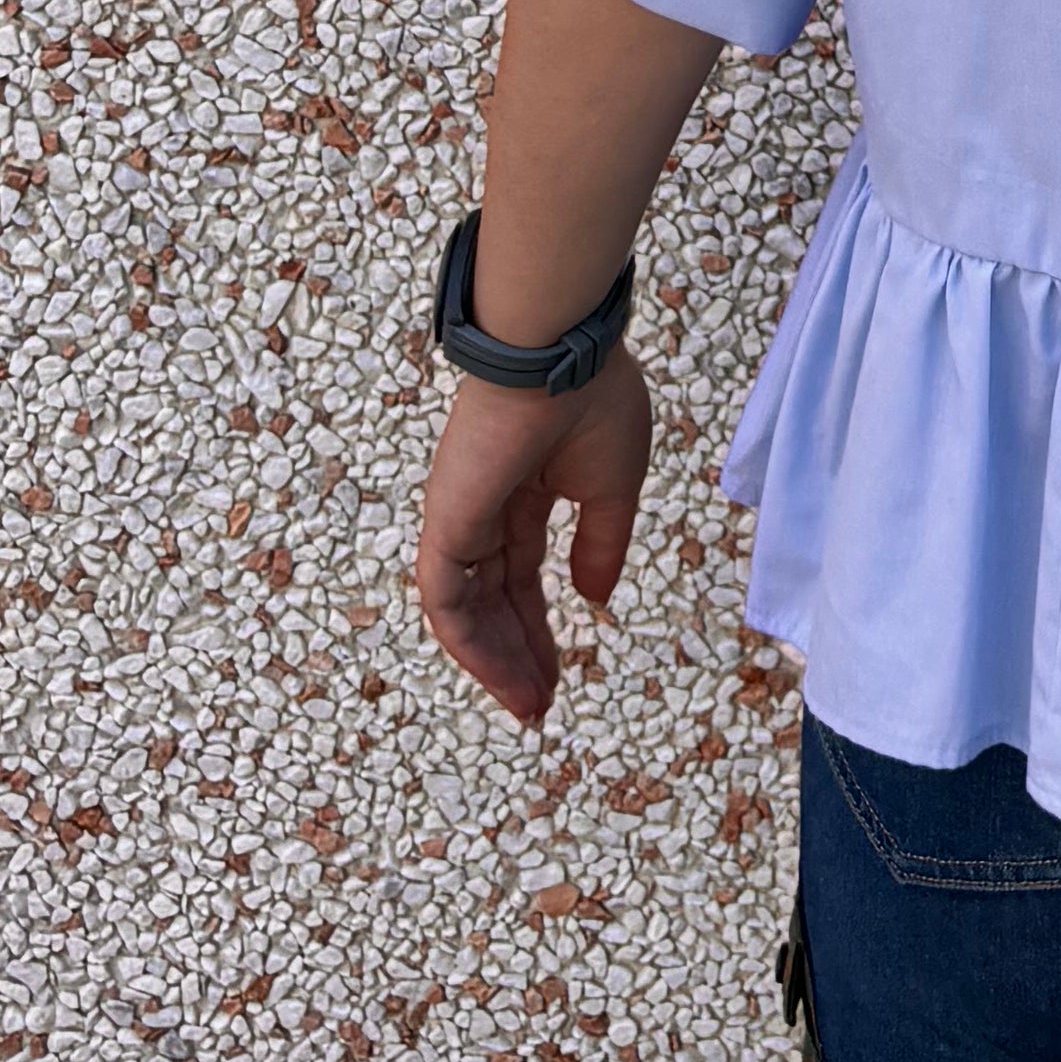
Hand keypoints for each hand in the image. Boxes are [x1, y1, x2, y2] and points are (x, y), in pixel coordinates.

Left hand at [416, 349, 653, 725]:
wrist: (558, 355)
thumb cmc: (594, 400)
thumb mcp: (614, 486)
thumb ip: (601, 545)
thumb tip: (594, 600)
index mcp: (526, 493)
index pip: (522, 575)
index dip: (539, 627)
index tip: (559, 676)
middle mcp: (486, 510)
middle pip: (496, 601)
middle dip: (517, 656)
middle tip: (539, 706)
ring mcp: (461, 518)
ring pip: (468, 611)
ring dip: (496, 662)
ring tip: (529, 705)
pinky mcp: (446, 524)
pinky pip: (447, 600)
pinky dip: (470, 644)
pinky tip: (502, 677)